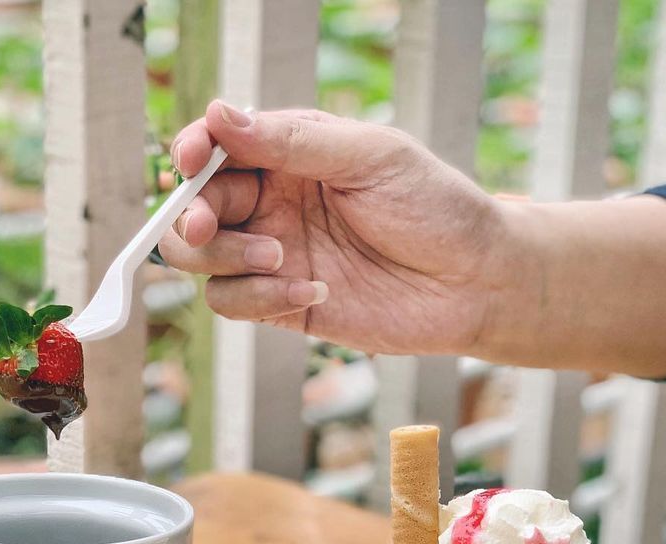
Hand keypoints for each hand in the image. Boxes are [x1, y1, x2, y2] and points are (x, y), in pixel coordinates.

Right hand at [161, 101, 507, 355]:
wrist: (472, 282)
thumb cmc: (433, 207)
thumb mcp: (370, 157)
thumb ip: (293, 141)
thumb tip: (220, 116)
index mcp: (289, 154)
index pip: (217, 148)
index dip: (193, 151)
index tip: (193, 159)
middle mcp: (272, 203)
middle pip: (194, 205)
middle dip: (194, 215)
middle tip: (211, 225)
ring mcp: (272, 256)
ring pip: (200, 257)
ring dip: (225, 257)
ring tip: (279, 258)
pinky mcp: (281, 305)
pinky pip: (232, 302)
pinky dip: (259, 299)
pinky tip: (313, 292)